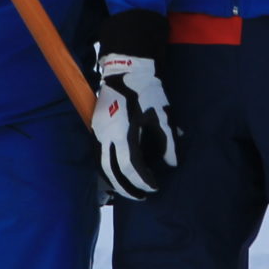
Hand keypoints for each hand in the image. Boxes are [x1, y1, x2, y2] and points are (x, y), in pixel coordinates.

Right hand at [92, 53, 176, 200]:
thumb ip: (168, 141)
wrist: (126, 72)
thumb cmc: (146, 93)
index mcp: (123, 133)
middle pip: (112, 172)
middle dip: (126, 188)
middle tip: (141, 197)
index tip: (154, 187)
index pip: (131, 166)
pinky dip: (107, 170)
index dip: (143, 181)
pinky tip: (117, 175)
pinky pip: (98, 156)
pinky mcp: (96, 129)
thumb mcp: (162, 115)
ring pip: (101, 166)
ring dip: (114, 182)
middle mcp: (107, 136)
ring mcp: (98, 132)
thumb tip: (172, 164)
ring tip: (128, 190)